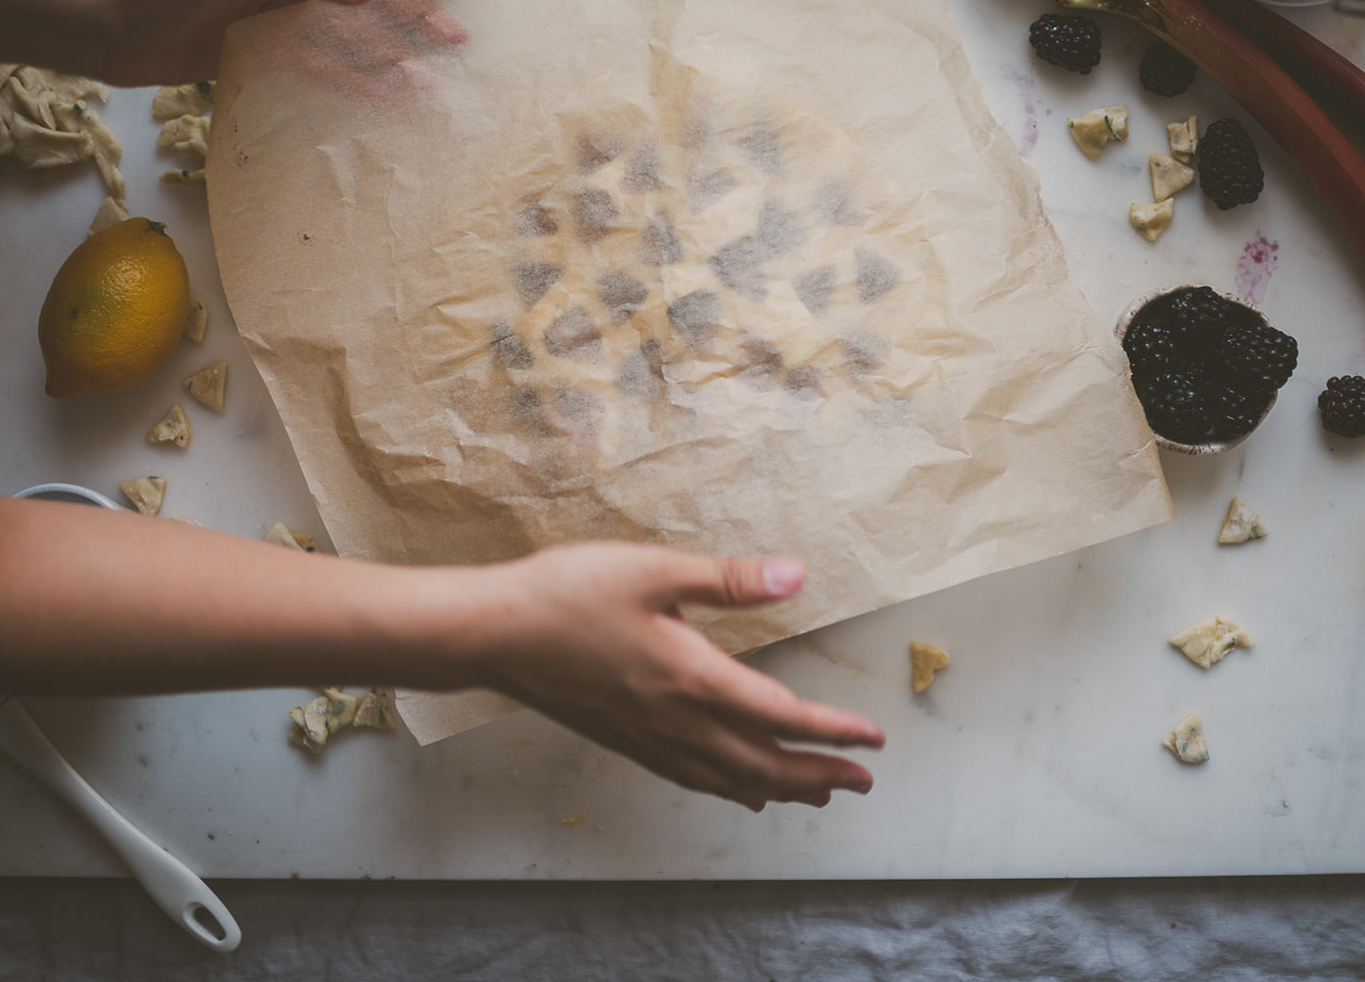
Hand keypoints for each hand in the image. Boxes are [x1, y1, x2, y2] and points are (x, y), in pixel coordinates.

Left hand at [64, 0, 449, 85]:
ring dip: (386, 54)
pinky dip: (346, 83)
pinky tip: (375, 103)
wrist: (100, 24)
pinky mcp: (252, 56)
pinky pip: (311, 68)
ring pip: (344, 35)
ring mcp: (269, 19)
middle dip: (411, 12)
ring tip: (430, 80)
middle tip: (456, 41)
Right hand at [463, 542, 882, 809]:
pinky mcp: (622, 739)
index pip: (780, 716)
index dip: (832, 732)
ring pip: (727, 779)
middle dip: (818, 775)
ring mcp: (647, 737)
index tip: (874, 740)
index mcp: (691, 677)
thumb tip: (796, 576)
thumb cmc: (565, 594)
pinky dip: (726, 788)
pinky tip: (734, 790)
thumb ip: (726, 579)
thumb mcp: (651, 569)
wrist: (491, 634)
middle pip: (762, 763)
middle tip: (862, 782)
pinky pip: (689, 778)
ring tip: (815, 796)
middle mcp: (675, 720)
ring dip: (779, 789)